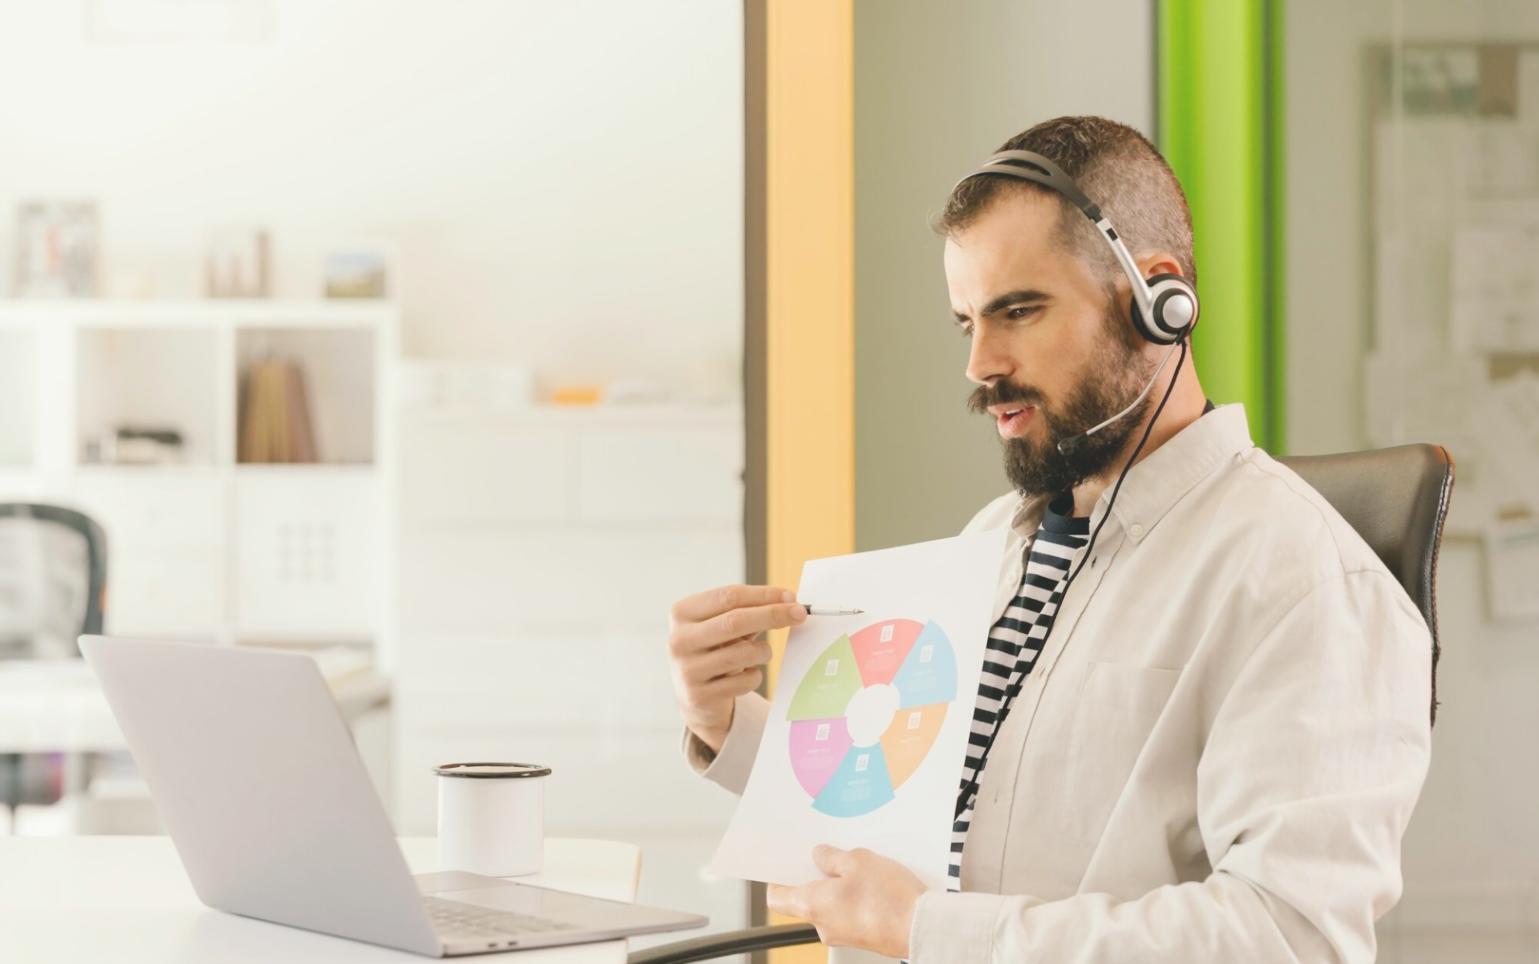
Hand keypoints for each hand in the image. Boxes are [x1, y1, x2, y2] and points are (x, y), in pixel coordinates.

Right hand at [667, 584, 806, 752]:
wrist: (695, 696)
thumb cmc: (716, 650)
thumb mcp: (723, 626)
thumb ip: (749, 610)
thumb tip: (789, 601)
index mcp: (682, 613)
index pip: (728, 596)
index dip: (763, 595)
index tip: (791, 596)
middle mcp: (679, 640)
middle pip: (735, 621)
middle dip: (773, 615)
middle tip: (800, 614)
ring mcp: (687, 669)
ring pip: (742, 653)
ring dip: (763, 651)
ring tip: (763, 653)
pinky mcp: (699, 696)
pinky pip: (743, 681)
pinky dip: (755, 676)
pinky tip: (746, 675)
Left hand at [766, 845, 926, 958]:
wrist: (921, 927)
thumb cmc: (888, 898)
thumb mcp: (857, 860)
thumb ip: (832, 857)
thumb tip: (820, 856)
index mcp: (812, 905)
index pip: (777, 897)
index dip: (778, 878)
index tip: (786, 863)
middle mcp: (823, 925)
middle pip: (805, 899)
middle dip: (816, 876)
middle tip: (828, 855)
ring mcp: (843, 934)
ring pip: (829, 905)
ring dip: (838, 885)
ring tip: (857, 866)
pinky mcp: (861, 936)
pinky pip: (848, 913)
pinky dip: (853, 898)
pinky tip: (871, 883)